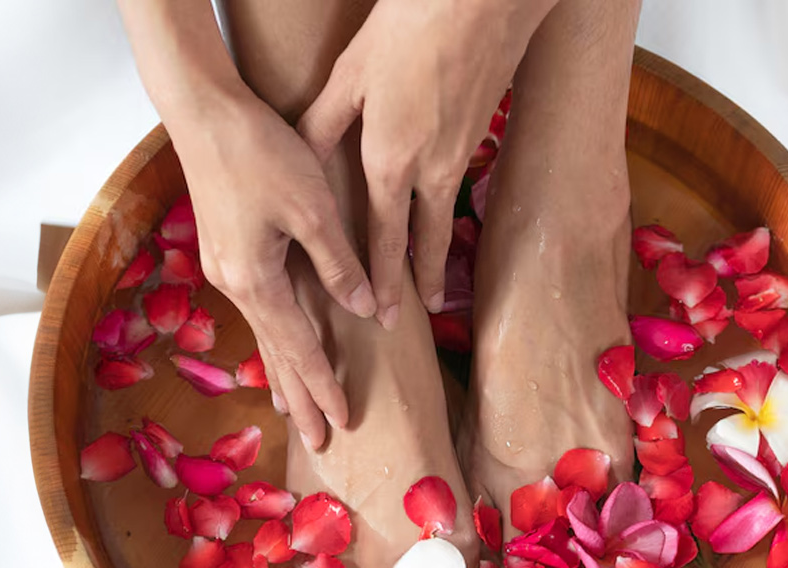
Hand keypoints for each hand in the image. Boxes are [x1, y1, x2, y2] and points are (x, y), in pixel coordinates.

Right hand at [171, 90, 375, 450]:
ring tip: (297, 410)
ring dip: (284, 373)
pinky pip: (257, 309)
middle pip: (274, 354)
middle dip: (299, 398)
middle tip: (320, 440)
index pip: (298, 348)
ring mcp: (225, 268)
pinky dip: (274, 338)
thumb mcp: (312, 207)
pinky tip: (278, 346)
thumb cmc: (260, 151)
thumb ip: (339, 263)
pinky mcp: (225, 250)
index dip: (323, 385)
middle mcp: (234, 283)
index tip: (344, 422)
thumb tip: (364, 308)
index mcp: (255, 279)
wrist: (203, 111)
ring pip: (263, 334)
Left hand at [298, 0, 555, 327]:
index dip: (382, 280)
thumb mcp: (352, 74)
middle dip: (424, 281)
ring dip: (441, 250)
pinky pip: (457, 183)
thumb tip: (302, 161)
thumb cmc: (412, 29)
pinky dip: (448, 207)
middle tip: (423, 313)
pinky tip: (440, 207)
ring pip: (446, 213)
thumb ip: (325, 124)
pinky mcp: (480, 131)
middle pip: (427, 239)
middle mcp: (431, 167)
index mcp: (392, 159)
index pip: (383, 238)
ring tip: (437, 281)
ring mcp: (462, 151)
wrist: (485, 2)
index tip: (384, 316)